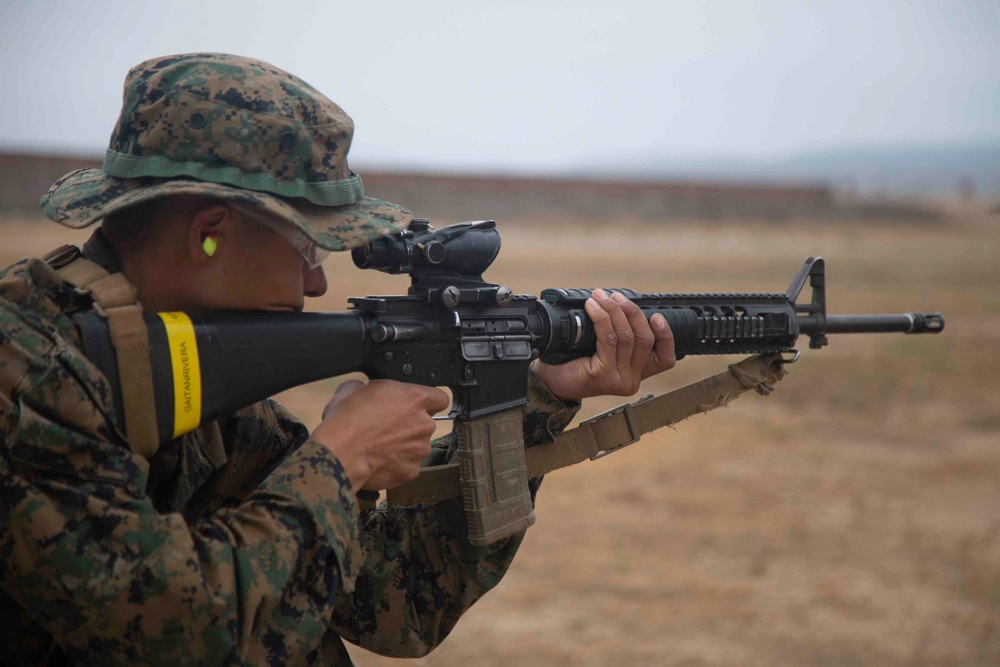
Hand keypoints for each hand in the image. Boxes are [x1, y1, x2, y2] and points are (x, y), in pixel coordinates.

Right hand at [311, 379, 449, 491]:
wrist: (339, 453)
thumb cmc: (345, 420)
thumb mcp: (353, 389)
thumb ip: (370, 388)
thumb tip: (365, 390)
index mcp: (415, 398)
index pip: (440, 398)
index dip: (428, 402)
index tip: (417, 407)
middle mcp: (424, 424)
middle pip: (425, 424)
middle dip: (410, 426)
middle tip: (386, 428)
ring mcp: (419, 449)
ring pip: (417, 446)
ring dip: (403, 446)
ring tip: (379, 447)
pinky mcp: (411, 471)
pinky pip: (407, 466)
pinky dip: (396, 465)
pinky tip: (378, 461)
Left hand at [532, 289, 675, 400]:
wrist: (549, 381)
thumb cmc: (574, 363)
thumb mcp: (604, 351)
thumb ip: (621, 338)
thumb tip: (625, 307)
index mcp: (636, 374)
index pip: (665, 359)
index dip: (666, 335)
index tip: (656, 315)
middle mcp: (631, 380)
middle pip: (645, 339)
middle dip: (631, 312)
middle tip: (615, 296)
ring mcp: (619, 380)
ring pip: (626, 337)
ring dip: (614, 310)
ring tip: (601, 297)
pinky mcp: (604, 375)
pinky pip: (609, 339)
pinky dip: (602, 318)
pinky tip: (593, 307)